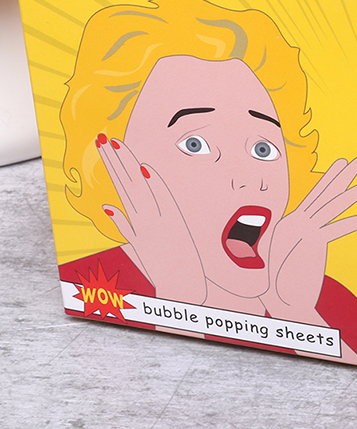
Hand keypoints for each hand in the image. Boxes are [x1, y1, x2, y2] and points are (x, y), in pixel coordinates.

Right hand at [96, 135, 206, 302]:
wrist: (182, 289)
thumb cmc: (161, 270)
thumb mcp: (137, 249)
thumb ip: (123, 227)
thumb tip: (108, 208)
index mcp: (133, 225)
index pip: (120, 187)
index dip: (112, 166)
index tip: (103, 146)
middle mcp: (143, 221)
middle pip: (126, 184)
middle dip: (114, 160)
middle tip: (103, 139)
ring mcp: (158, 222)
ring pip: (140, 189)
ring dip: (129, 166)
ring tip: (118, 145)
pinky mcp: (174, 226)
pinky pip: (163, 202)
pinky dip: (155, 188)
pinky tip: (146, 170)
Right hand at [262, 157, 356, 323]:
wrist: (282, 306)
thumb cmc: (284, 285)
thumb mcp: (289, 255)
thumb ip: (299, 240)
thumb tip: (310, 234)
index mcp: (289, 223)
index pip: (314, 196)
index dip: (329, 179)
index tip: (342, 166)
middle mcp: (295, 222)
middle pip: (325, 193)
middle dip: (344, 174)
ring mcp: (304, 231)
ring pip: (335, 205)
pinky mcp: (313, 244)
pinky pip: (340, 227)